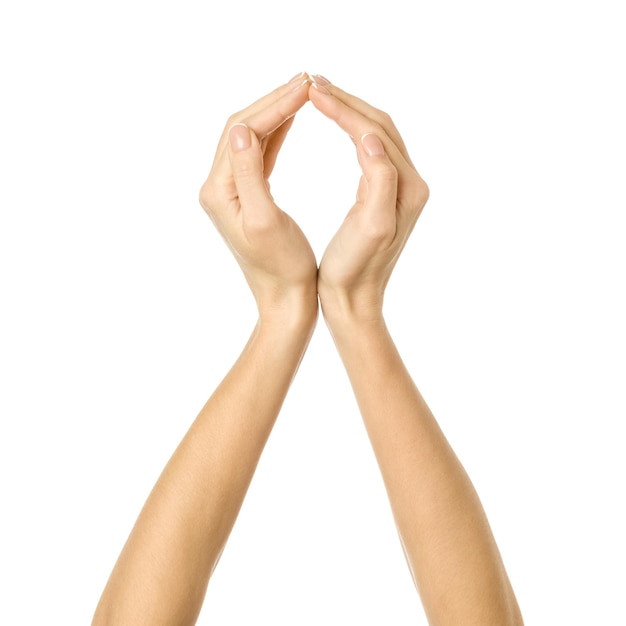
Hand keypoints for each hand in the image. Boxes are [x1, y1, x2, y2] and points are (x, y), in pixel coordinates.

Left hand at [199, 74, 316, 321]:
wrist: (285, 299)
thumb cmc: (282, 267)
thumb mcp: (264, 220)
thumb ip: (250, 173)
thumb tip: (241, 128)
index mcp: (220, 190)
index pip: (243, 131)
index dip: (275, 105)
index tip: (307, 86)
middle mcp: (219, 187)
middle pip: (243, 128)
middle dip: (274, 101)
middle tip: (307, 80)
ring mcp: (230, 191)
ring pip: (251, 137)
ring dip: (276, 113)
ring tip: (304, 93)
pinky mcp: (245, 197)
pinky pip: (259, 154)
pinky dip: (276, 133)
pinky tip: (292, 121)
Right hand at [308, 77, 428, 323]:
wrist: (354, 300)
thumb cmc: (354, 269)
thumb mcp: (370, 226)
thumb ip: (378, 180)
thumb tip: (370, 137)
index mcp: (407, 188)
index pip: (375, 131)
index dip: (343, 108)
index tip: (311, 90)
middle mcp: (411, 183)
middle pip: (380, 126)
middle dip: (346, 101)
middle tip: (312, 83)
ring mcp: (401, 189)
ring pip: (376, 135)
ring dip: (349, 112)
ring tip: (319, 96)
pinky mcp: (387, 196)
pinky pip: (372, 152)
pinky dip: (352, 131)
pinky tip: (336, 125)